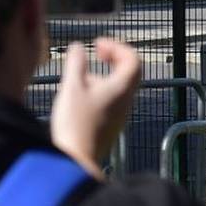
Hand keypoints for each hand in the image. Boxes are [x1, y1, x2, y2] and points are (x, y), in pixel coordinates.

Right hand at [50, 38, 141, 179]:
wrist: (75, 160)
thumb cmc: (75, 123)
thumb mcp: (71, 87)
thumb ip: (76, 63)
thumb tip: (78, 47)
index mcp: (122, 89)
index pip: (133, 60)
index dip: (117, 46)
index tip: (97, 45)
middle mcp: (126, 102)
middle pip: (130, 72)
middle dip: (114, 57)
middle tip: (97, 52)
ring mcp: (120, 116)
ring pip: (119, 87)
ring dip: (104, 74)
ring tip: (80, 77)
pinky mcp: (110, 127)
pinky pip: (112, 101)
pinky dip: (100, 90)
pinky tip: (78, 97)